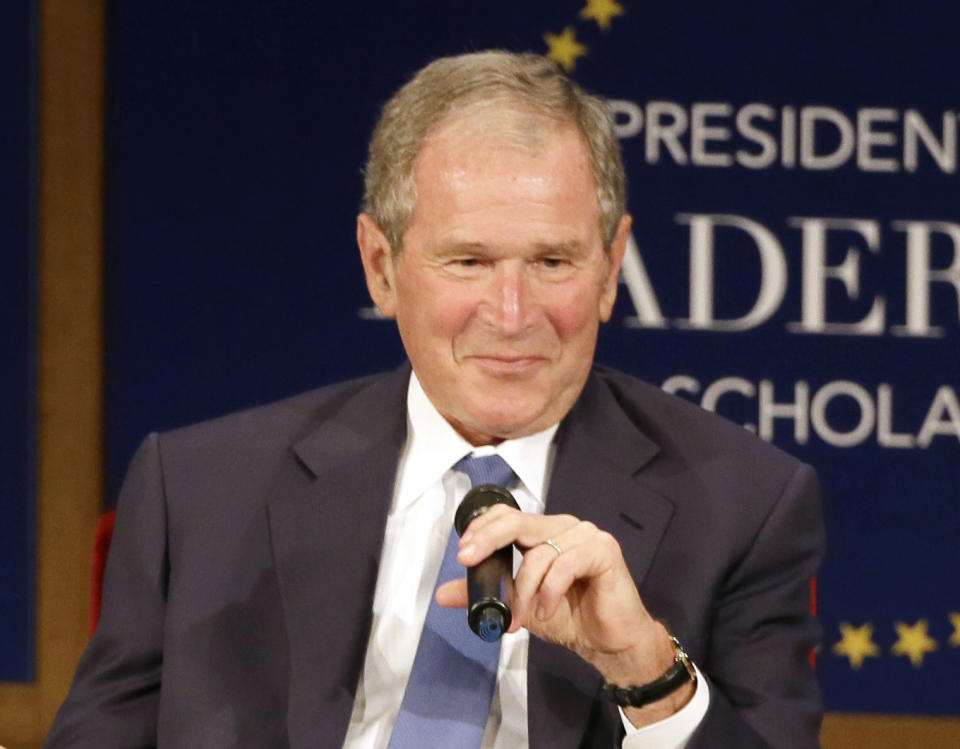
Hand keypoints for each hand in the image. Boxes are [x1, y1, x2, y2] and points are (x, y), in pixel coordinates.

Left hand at [435, 505, 691, 722]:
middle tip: (469, 561)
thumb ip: (484, 594)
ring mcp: (586, 535)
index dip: (483, 528)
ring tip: (521, 617)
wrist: (609, 644)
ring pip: (540, 552)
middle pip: (518, 522)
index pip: (508, 515)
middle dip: (489, 541)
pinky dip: (550, 591)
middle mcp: (564, 527)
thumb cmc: (570, 618)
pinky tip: (546, 612)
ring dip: (525, 590)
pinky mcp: (604, 550)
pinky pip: (565, 564)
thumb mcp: (518, 605)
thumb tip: (443, 594)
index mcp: (544, 533)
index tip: (463, 553)